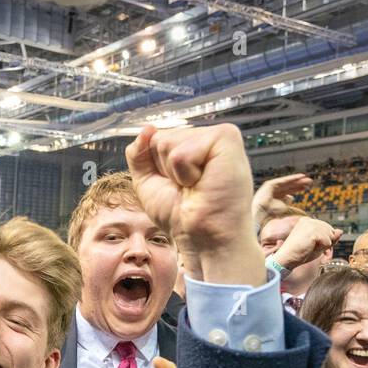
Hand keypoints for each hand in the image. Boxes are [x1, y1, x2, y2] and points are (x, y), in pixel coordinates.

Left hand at [126, 123, 262, 285]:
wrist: (204, 239)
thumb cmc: (182, 217)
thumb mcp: (149, 182)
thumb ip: (140, 154)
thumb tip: (147, 129)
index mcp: (193, 146)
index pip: (157, 139)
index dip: (158, 169)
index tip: (181, 188)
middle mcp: (206, 138)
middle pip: (161, 138)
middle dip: (165, 170)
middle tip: (190, 190)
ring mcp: (218, 137)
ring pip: (168, 142)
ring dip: (176, 174)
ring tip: (197, 188)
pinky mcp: (227, 139)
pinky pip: (182, 151)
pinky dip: (185, 174)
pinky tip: (204, 184)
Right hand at [253, 172, 312, 227]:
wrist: (261, 214)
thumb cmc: (270, 215)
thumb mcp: (282, 208)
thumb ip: (286, 202)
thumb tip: (291, 197)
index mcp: (275, 199)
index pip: (288, 192)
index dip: (297, 189)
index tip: (306, 188)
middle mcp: (272, 193)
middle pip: (288, 187)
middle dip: (299, 185)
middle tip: (310, 182)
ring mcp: (270, 189)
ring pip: (286, 183)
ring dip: (297, 181)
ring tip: (307, 179)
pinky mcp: (269, 184)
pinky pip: (283, 180)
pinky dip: (292, 178)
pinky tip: (301, 176)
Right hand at [272, 216, 340, 270]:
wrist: (287, 258)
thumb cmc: (300, 253)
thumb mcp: (318, 245)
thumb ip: (330, 238)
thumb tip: (341, 231)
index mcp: (307, 221)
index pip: (327, 229)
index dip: (327, 240)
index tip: (318, 248)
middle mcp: (309, 220)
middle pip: (330, 231)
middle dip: (327, 242)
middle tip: (314, 250)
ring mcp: (310, 224)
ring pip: (330, 235)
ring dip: (324, 245)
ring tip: (311, 249)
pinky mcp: (312, 231)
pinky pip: (328, 240)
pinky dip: (323, 248)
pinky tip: (311, 248)